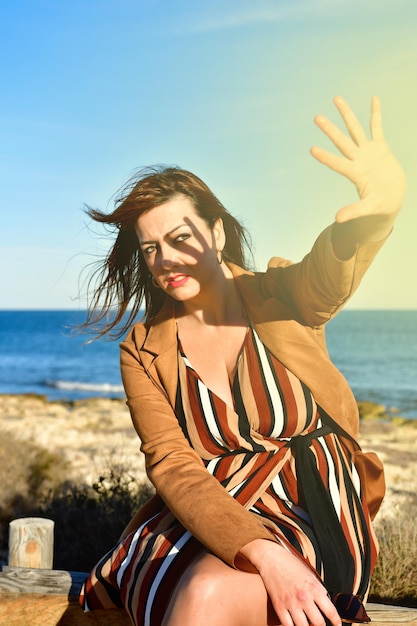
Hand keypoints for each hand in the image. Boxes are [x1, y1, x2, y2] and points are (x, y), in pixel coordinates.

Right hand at [239, 539, 340, 625]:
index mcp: (314, 588)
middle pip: (318, 623)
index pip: (331, 611)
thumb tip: (326, 603)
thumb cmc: (291, 564)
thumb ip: (318, 589)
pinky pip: (288, 625)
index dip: (336, 622)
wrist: (271, 558)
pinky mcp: (279, 606)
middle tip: (320, 625)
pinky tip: (295, 624)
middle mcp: (304, 597)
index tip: (337, 625)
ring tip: (308, 625)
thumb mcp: (309, 574)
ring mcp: (290, 603)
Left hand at [311, 96, 406, 225]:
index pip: (337, 163)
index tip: (312, 150)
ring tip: (336, 99)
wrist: (391, 199)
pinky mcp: (381, 147)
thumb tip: (337, 219)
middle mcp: (358, 159)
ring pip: (355, 129)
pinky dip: (375, 114)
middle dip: (330, 130)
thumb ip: (354, 211)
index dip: (326, 157)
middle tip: (316, 117)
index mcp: (354, 173)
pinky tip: (374, 98)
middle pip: (341, 141)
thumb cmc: (380, 205)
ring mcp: (368, 152)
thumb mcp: (368, 208)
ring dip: (346, 115)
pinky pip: (377, 127)